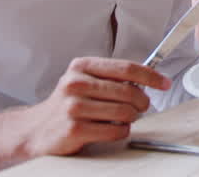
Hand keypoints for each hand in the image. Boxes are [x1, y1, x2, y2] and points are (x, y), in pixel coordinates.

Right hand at [0, 57, 169, 165]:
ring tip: (120, 119)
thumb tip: (149, 80)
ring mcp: (73, 106)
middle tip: (141, 108)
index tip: (164, 83)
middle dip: (142, 102)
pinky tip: (111, 130)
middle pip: (129, 91)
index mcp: (82, 66)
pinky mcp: (74, 129)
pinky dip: (120, 131)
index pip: (127, 68)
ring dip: (130, 118)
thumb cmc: (68, 105)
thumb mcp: (86, 81)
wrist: (35, 130)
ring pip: (125, 112)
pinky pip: (115, 130)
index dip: (151, 76)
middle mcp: (76, 83)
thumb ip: (112, 78)